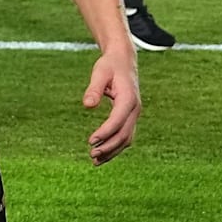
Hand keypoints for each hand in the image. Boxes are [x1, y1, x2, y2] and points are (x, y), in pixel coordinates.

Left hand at [83, 48, 140, 164]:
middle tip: (92, 155)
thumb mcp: (99, 72)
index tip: (91, 141)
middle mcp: (135, 109)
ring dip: (112, 151)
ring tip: (95, 161)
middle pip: (124, 134)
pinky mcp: (130, 117)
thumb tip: (87, 105)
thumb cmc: (109, 65)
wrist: (123, 60)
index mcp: (128, 98)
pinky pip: (125, 135)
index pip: (118, 121)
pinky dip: (115, 146)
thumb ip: (93, 88)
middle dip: (109, 147)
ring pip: (127, 138)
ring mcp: (134, 114)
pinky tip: (103, 153)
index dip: (105, 133)